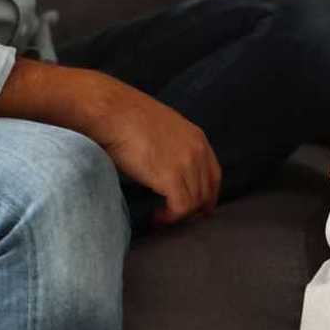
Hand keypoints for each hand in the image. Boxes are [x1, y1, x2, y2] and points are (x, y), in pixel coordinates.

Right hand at [90, 77, 221, 226]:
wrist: (115, 112)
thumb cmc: (128, 118)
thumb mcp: (163, 128)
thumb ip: (174, 147)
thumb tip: (167, 168)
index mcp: (197, 138)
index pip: (214, 175)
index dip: (208, 195)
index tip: (199, 208)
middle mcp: (197, 151)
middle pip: (207, 192)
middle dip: (193, 209)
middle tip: (175, 216)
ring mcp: (187, 164)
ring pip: (194, 203)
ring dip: (178, 215)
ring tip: (160, 216)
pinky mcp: (171, 177)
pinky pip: (180, 207)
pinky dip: (170, 217)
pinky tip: (157, 216)